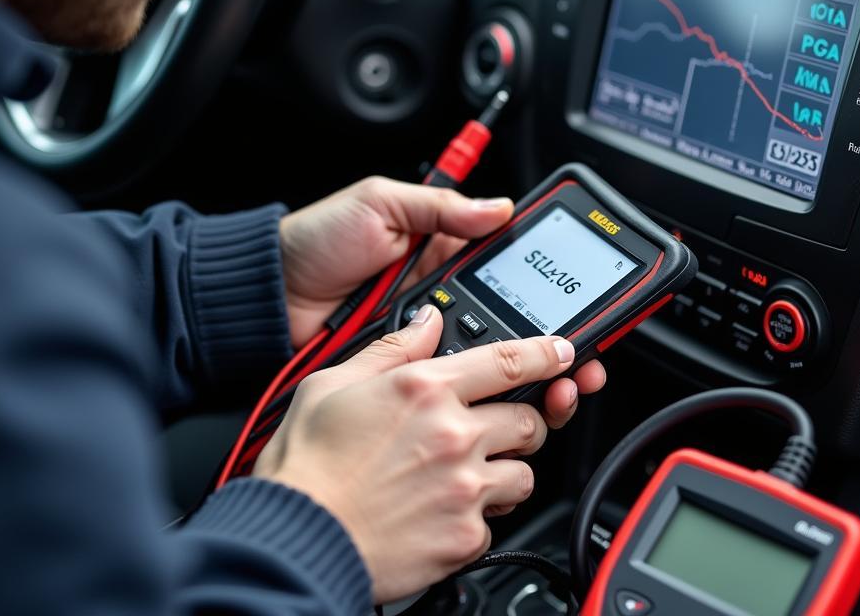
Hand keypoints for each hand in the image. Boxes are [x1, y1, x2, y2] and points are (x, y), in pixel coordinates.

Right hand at [253, 306, 576, 602]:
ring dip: (505, 470)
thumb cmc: (307, 464)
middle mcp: (454, 434)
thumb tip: (426, 321)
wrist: (296, 537)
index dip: (546, 353)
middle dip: (519, 421)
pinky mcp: (464, 537)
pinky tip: (445, 511)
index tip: (563, 353)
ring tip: (466, 474)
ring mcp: (464, 487)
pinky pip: (497, 522)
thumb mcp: (334, 383)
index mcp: (425, 388)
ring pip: (524, 472)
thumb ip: (392, 348)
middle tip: (493, 428)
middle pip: (528, 419)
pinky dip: (479, 516)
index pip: (509, 360)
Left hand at [277, 175, 605, 427]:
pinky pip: (448, 381)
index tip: (583, 305)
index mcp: (441, 247)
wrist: (265, 297)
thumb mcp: (381, 204)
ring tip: (556, 388)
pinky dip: (478, 394)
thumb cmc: (316, 241)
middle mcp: (441, 293)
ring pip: (488, 359)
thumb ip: (440, 207)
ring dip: (526, 375)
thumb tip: (498, 207)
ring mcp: (425, 335)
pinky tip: (506, 403)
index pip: (511, 265)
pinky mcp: (404, 369)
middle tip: (580, 360)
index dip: (550, 286)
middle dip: (552, 344)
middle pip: (511, 321)